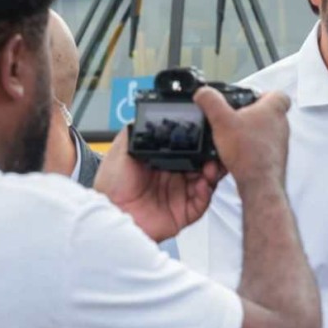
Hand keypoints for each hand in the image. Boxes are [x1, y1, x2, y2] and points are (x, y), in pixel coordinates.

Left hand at [93, 127, 223, 241]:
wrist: (109, 214)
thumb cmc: (111, 187)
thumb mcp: (120, 152)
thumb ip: (135, 133)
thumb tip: (145, 113)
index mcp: (164, 161)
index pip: (189, 149)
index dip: (200, 142)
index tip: (208, 133)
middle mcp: (176, 177)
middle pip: (203, 164)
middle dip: (213, 156)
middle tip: (217, 149)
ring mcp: (182, 194)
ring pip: (207, 181)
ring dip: (213, 173)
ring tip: (211, 166)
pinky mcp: (184, 212)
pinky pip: (202, 202)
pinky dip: (206, 193)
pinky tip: (203, 184)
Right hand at [199, 87, 290, 189]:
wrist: (259, 183)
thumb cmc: (248, 153)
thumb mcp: (221, 121)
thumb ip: (211, 102)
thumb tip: (203, 92)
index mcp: (273, 109)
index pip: (278, 94)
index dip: (263, 93)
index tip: (250, 98)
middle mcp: (281, 125)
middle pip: (268, 113)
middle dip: (251, 115)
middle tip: (235, 118)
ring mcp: (279, 143)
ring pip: (265, 131)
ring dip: (250, 133)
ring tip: (233, 137)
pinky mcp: (274, 158)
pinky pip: (262, 148)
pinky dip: (251, 148)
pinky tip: (237, 153)